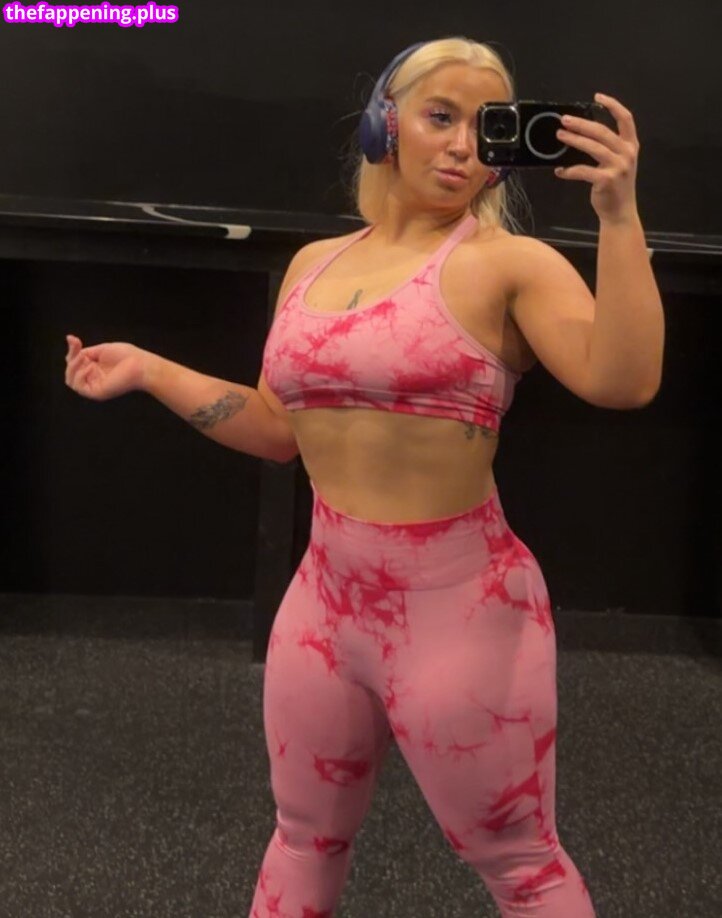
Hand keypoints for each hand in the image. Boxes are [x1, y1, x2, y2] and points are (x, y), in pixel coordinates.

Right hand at [64, 334, 148, 400]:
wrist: (141, 365)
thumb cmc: (127, 356)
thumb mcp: (101, 349)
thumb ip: (84, 349)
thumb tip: (69, 340)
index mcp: (93, 368)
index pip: (74, 362)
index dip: (71, 351)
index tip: (74, 339)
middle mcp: (92, 378)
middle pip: (70, 372)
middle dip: (71, 359)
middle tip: (80, 352)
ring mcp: (94, 386)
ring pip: (71, 381)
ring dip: (73, 367)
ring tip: (83, 358)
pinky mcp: (97, 393)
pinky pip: (79, 387)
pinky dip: (80, 375)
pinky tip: (90, 367)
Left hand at [554, 92, 640, 224]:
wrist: (620, 213)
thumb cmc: (616, 187)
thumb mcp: (619, 163)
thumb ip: (609, 148)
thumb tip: (582, 134)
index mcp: (631, 145)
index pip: (625, 118)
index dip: (612, 105)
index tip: (597, 97)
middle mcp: (627, 153)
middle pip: (602, 131)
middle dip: (581, 124)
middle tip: (564, 120)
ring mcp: (618, 167)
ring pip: (592, 147)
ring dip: (573, 140)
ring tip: (560, 136)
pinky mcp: (606, 180)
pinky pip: (583, 171)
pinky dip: (569, 171)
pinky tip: (560, 171)